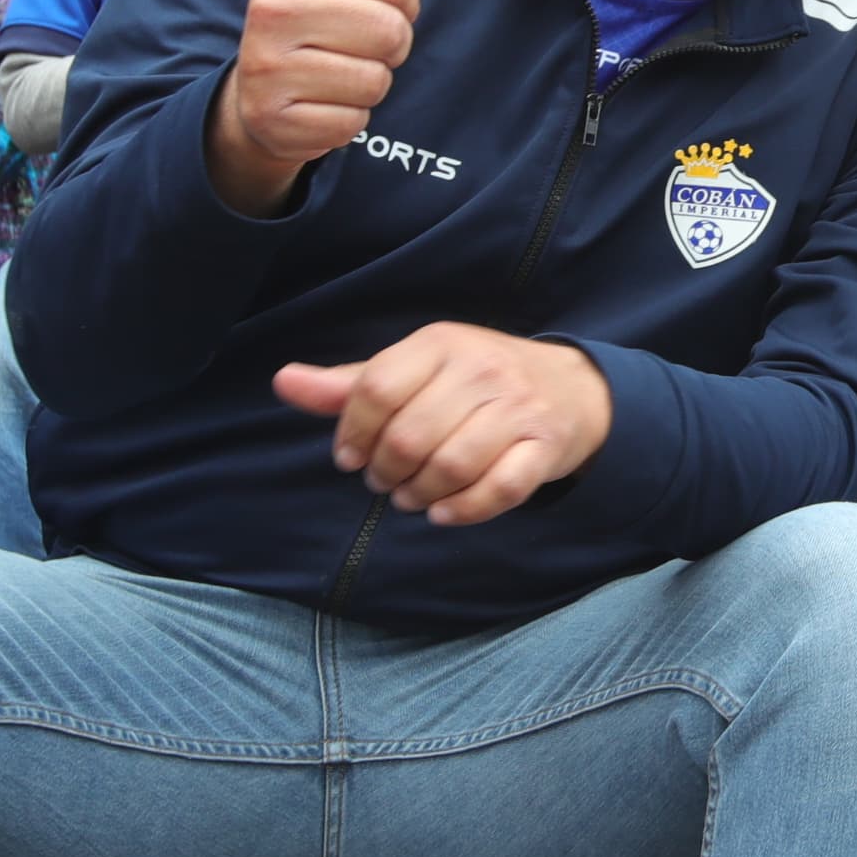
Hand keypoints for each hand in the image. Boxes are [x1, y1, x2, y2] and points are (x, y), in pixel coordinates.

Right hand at [209, 0, 421, 214]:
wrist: (261, 93)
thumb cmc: (315, 9)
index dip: (401, 1)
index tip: (367, 2)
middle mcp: (270, 7)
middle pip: (392, 32)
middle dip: (389, 44)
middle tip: (354, 41)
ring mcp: (266, 66)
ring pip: (375, 79)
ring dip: (370, 82)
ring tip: (336, 68)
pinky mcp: (274, 119)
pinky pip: (354, 122)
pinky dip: (350, 119)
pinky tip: (321, 101)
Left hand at [273, 323, 612, 523]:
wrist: (574, 388)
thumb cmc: (478, 381)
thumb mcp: (417, 370)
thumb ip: (352, 384)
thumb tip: (283, 382)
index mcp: (441, 343)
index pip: (377, 389)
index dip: (353, 433)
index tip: (350, 457)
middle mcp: (482, 369)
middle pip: (410, 435)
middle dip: (386, 471)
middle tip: (385, 482)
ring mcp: (518, 409)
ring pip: (452, 466)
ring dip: (421, 495)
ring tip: (412, 497)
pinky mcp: (545, 448)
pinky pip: (500, 490)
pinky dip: (465, 510)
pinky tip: (445, 512)